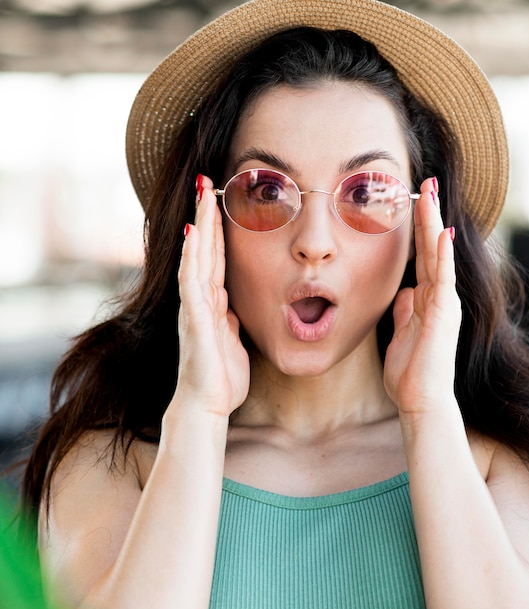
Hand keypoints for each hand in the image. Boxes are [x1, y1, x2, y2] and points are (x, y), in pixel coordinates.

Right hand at [175, 174, 249, 417]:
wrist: (208, 404)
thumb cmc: (222, 375)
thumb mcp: (233, 338)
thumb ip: (231, 318)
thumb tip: (233, 306)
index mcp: (214, 302)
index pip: (216, 258)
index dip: (217, 230)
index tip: (220, 201)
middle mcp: (201, 299)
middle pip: (204, 249)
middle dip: (206, 215)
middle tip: (206, 182)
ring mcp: (195, 307)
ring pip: (197, 258)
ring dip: (200, 226)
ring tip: (202, 195)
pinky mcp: (195, 319)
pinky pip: (192, 283)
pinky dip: (192, 258)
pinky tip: (193, 235)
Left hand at [383, 177, 460, 419]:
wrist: (420, 400)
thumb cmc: (410, 372)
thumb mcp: (400, 332)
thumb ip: (404, 310)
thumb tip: (404, 292)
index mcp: (427, 299)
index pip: (422, 256)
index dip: (417, 229)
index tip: (412, 202)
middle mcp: (439, 296)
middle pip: (432, 248)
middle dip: (427, 215)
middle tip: (424, 183)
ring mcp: (444, 304)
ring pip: (439, 255)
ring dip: (434, 223)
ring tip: (430, 193)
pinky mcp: (445, 314)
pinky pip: (444, 279)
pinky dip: (443, 256)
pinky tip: (441, 232)